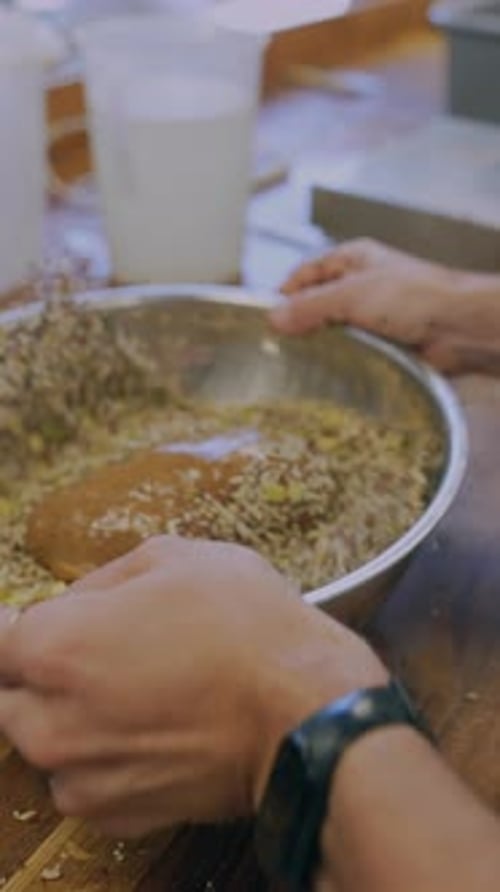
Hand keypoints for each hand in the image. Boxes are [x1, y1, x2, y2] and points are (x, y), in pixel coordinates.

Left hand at [0, 537, 386, 837]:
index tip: (34, 622)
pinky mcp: (113, 816)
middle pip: (10, 693)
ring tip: (137, 690)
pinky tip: (155, 727)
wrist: (304, 712)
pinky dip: (104, 757)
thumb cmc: (245, 624)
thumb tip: (75, 603)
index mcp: (54, 647)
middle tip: (98, 652)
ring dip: (73, 715)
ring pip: (45, 739)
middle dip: (42, 671)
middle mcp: (48, 720)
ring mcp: (78, 775)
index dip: (16, 625)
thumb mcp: (176, 558)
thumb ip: (103, 578)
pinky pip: (83, 779)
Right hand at [273, 239, 499, 373]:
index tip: (267, 318)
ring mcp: (372, 315)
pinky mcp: (383, 342)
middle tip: (278, 345)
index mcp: (353, 260)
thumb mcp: (352, 295)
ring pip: (333, 329)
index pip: (307, 273)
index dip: (286, 293)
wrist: (458, 327)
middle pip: (317, 303)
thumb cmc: (413, 297)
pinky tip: (326, 372)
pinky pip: (352, 350)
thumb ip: (311, 306)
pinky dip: (339, 359)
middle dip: (300, 322)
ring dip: (321, 344)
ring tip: (298, 363)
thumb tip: (273, 318)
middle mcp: (361, 285)